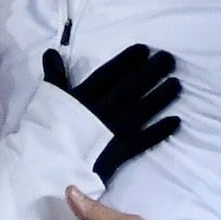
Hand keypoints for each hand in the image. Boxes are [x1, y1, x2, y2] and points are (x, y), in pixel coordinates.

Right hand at [42, 44, 180, 181]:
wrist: (43, 170)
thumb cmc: (44, 134)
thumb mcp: (48, 101)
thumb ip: (55, 77)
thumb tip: (51, 52)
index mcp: (81, 99)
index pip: (107, 75)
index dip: (126, 61)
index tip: (144, 49)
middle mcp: (99, 113)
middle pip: (129, 89)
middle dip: (150, 73)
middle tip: (169, 59)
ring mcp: (110, 133)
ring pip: (139, 111)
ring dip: (160, 97)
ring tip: (177, 83)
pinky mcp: (117, 154)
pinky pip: (142, 141)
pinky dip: (159, 131)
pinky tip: (176, 121)